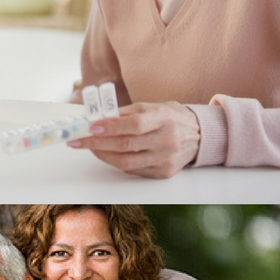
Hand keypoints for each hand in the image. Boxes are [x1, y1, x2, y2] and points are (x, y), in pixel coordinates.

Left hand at [68, 102, 199, 177]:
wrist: (199, 135)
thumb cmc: (171, 117)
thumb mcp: (151, 106)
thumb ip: (125, 113)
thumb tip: (97, 118)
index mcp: (165, 118)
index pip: (134, 124)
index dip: (110, 127)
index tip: (90, 127)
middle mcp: (168, 140)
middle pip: (126, 145)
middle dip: (97, 143)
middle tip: (79, 140)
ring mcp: (166, 159)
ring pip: (126, 163)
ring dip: (103, 155)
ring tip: (91, 148)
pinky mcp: (164, 173)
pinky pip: (134, 171)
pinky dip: (118, 162)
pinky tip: (109, 154)